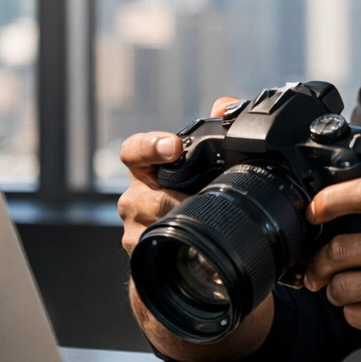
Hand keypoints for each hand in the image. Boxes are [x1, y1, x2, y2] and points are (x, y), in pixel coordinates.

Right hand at [117, 96, 274, 361]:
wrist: (192, 251)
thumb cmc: (197, 198)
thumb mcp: (208, 165)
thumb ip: (218, 130)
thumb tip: (225, 104)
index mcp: (149, 168)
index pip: (135, 151)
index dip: (150, 146)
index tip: (173, 146)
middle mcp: (136, 197)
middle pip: (142, 196)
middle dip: (171, 200)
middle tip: (198, 201)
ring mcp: (136, 228)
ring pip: (150, 226)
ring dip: (179, 226)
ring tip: (203, 226)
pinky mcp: (144, 257)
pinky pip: (157, 253)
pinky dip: (179, 250)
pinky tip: (197, 251)